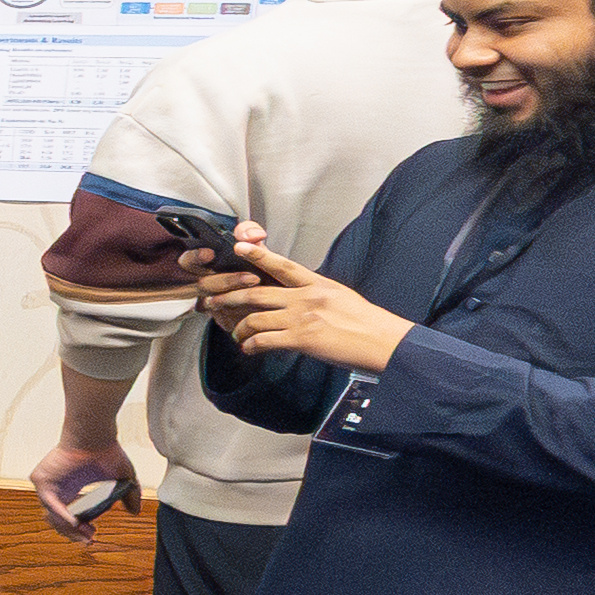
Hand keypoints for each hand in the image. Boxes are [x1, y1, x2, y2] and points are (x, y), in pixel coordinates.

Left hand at [26, 431, 132, 529]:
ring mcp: (46, 484)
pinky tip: (75, 523)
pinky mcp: (41, 480)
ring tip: (85, 534)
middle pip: (57, 521)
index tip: (92, 537)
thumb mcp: (123, 478)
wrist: (95, 435)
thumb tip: (135, 512)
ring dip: (68, 528)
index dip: (79, 530)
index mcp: (70, 489)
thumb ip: (129, 495)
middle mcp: (56, 488)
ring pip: (52, 515)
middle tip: (88, 540)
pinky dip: (62, 515)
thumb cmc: (106, 451)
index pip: (68, 516)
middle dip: (73, 534)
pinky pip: (49, 503)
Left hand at [189, 243, 412, 376]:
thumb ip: (316, 294)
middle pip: (256, 292)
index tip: (238, 247)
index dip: (258, 255)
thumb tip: (300, 296)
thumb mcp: (341, 297)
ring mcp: (302, 318)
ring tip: (234, 333)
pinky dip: (251, 345)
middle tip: (212, 300)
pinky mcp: (301, 339)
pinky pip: (264, 340)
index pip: (283, 265)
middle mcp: (306, 297)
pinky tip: (248, 348)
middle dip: (229, 296)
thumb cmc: (366, 322)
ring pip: (254, 317)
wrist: (383, 342)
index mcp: (317, 284)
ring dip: (238, 327)